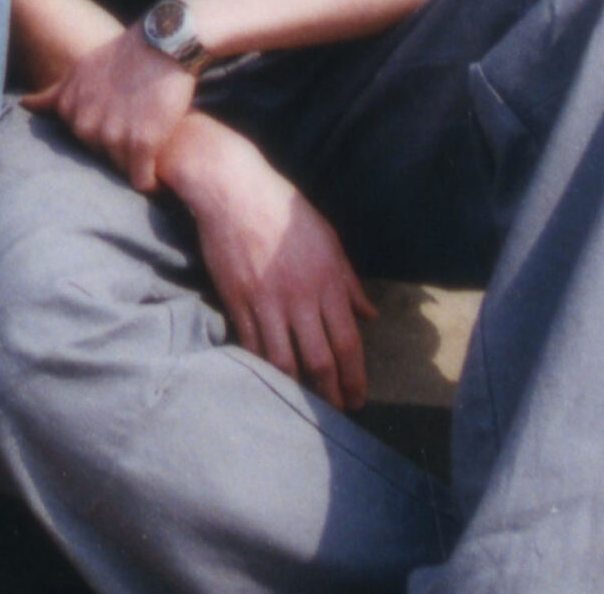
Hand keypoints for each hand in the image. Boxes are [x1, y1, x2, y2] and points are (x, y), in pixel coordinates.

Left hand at [21, 27, 195, 192]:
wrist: (163, 44)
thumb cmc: (126, 56)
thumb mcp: (81, 71)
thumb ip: (55, 95)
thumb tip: (24, 104)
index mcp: (68, 110)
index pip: (82, 145)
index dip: (104, 141)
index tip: (120, 131)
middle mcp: (84, 125)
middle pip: (102, 160)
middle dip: (119, 153)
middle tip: (140, 134)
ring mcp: (112, 135)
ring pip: (122, 171)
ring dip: (136, 169)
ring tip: (152, 151)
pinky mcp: (141, 144)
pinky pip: (141, 181)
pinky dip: (150, 184)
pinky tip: (157, 180)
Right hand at [167, 123, 376, 411]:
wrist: (233, 191)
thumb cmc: (283, 209)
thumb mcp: (328, 239)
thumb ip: (350, 281)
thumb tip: (370, 315)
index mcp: (328, 281)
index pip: (349, 343)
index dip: (355, 377)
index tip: (359, 398)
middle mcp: (300, 296)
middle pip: (320, 359)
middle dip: (331, 392)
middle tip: (336, 412)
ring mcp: (266, 300)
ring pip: (284, 359)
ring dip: (297, 388)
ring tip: (304, 404)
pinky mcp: (237, 299)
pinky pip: (251, 344)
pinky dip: (261, 366)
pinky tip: (269, 379)